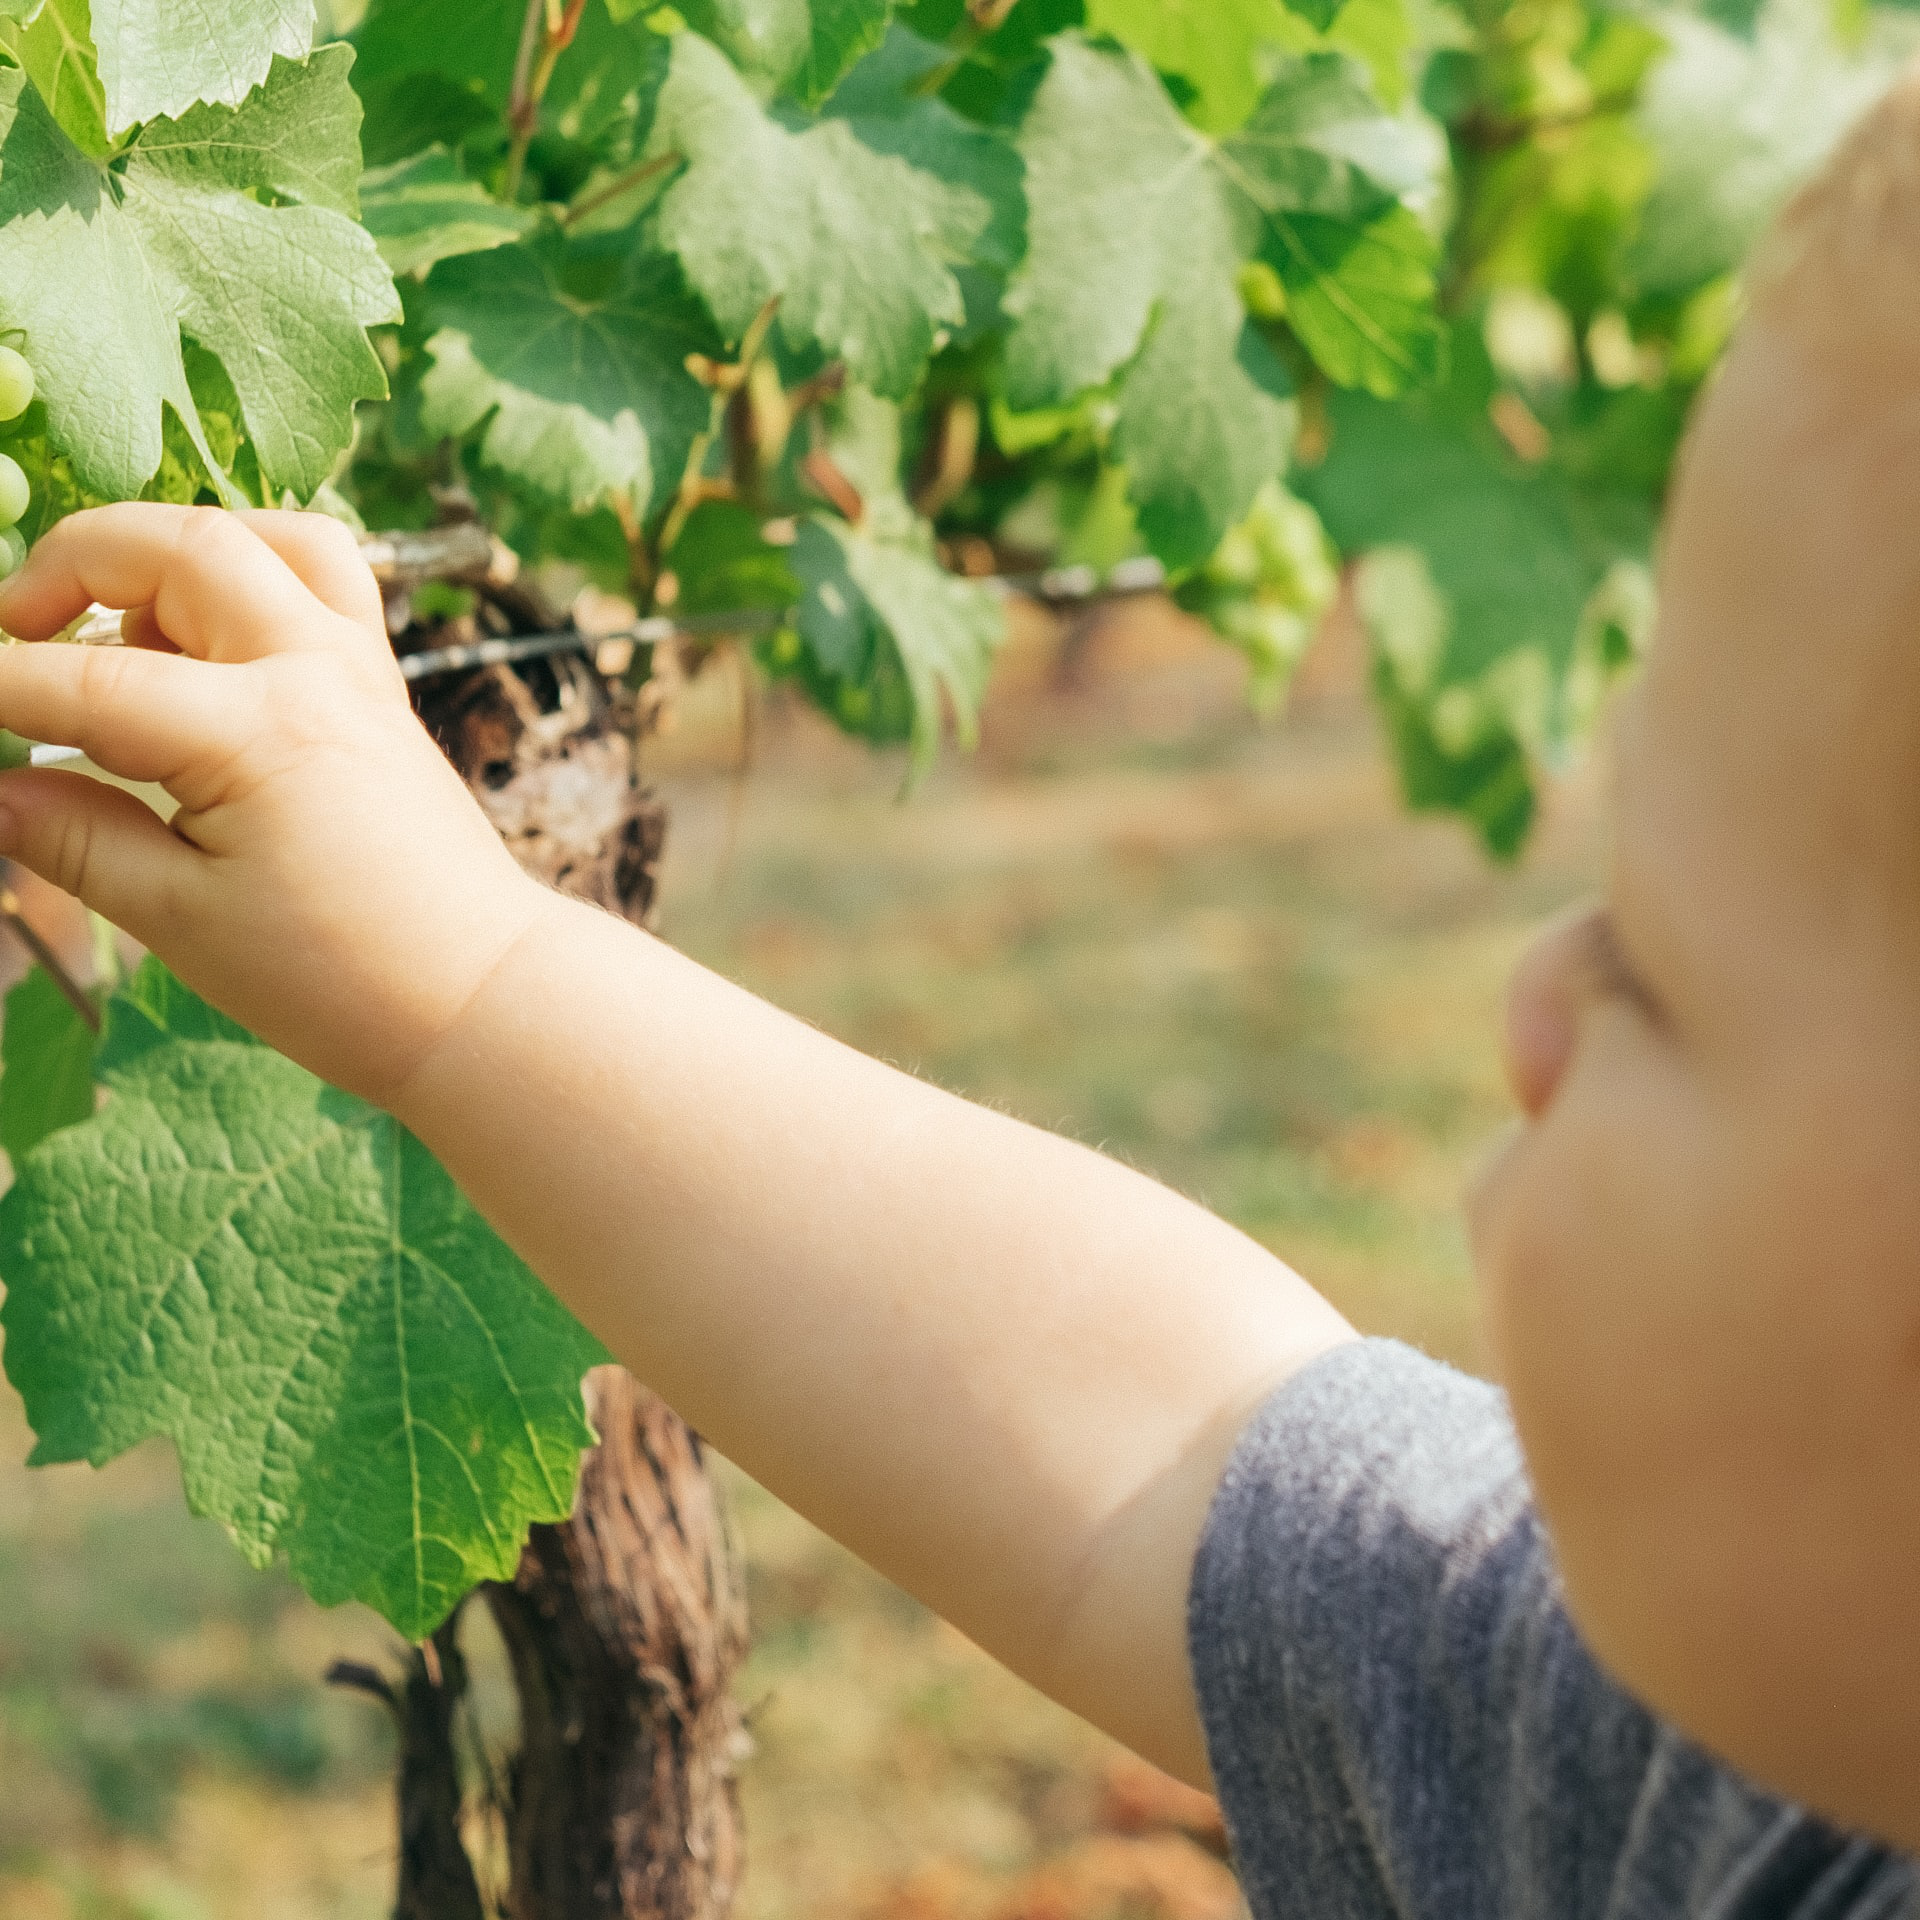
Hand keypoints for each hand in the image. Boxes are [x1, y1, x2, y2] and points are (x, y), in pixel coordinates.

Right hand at [0, 504, 548, 1102]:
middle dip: (70, 566)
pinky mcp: (382, 686)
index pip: (86, 681)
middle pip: (181, 545)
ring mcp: (361, 669)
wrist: (476, 994)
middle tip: (10, 631)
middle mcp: (318, 671)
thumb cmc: (342, 978)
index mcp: (260, 732)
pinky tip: (199, 637)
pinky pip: (325, 579)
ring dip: (172, 554)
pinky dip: (252, 573)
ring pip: (266, 539)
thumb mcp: (183, 922)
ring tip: (112, 627)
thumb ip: (74, 838)